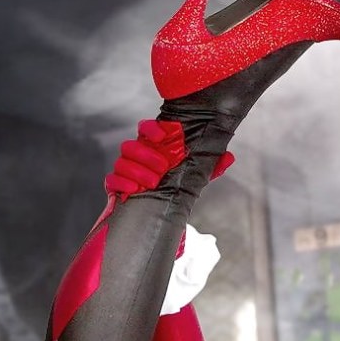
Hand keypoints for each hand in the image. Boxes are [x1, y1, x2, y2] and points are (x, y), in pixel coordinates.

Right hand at [104, 118, 233, 196]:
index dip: (150, 129)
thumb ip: (210, 165)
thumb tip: (228, 157)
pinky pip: (111, 180)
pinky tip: (133, 189)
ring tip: (152, 182)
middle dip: (146, 155)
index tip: (162, 135)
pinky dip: (120, 183)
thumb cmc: (178, 185)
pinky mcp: (117, 186)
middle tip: (162, 167)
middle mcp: (136, 155)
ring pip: (121, 162)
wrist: (162, 211)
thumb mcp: (197, 175)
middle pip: (130, 146)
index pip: (145, 128)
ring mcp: (125, 170)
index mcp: (153, 146)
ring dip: (136, 171)